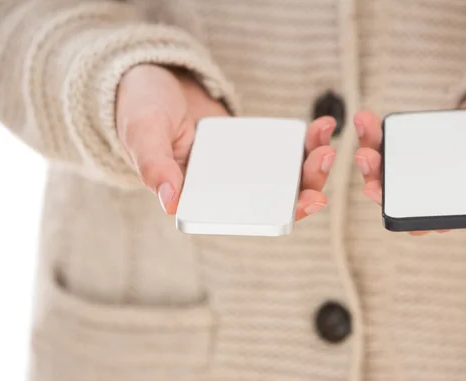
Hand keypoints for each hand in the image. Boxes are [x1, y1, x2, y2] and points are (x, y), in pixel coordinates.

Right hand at [116, 64, 336, 218]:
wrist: (151, 80)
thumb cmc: (139, 110)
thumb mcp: (142, 135)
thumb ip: (155, 165)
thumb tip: (171, 201)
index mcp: (202, 197)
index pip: (248, 216)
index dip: (282, 214)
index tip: (310, 202)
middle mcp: (227, 187)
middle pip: (277, 196)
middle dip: (308, 183)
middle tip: (325, 158)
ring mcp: (242, 165)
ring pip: (286, 174)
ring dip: (313, 162)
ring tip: (326, 138)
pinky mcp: (252, 144)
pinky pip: (283, 148)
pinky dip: (305, 140)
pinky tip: (323, 125)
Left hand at [352, 49, 465, 234]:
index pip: (449, 213)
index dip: (417, 219)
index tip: (391, 208)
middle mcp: (462, 177)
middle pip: (414, 193)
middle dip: (383, 185)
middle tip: (366, 161)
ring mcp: (444, 157)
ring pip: (401, 169)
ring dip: (375, 159)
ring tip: (361, 137)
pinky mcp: (433, 136)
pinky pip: (403, 141)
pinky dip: (383, 134)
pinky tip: (367, 122)